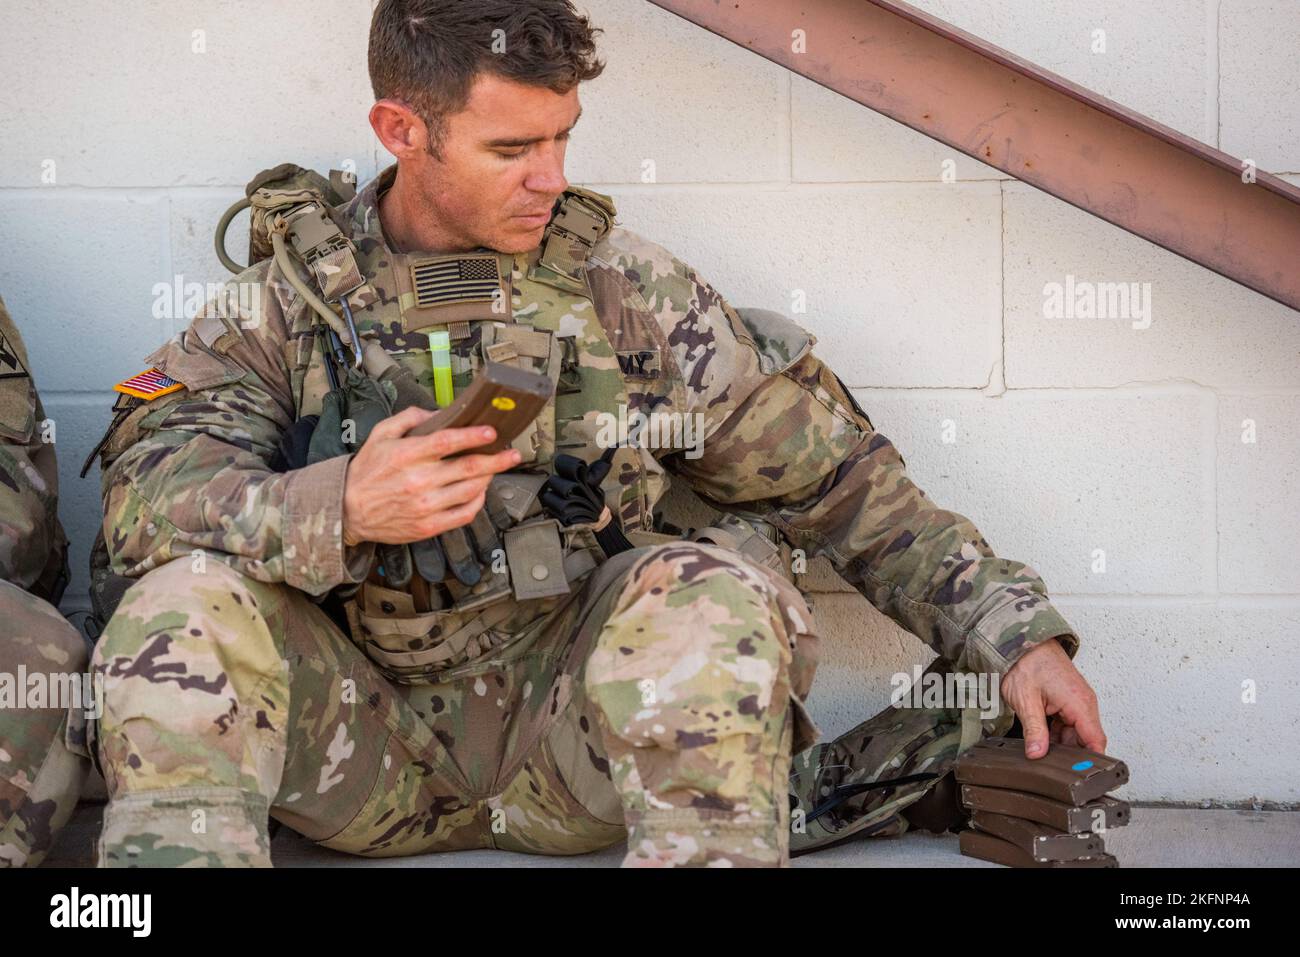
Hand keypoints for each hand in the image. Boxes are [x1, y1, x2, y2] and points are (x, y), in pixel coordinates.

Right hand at [341, 406, 519, 545]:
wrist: (348, 510)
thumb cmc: (366, 472)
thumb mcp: (380, 435)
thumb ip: (409, 418)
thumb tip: (439, 413)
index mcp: (407, 455)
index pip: (448, 441)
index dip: (474, 435)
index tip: (492, 431)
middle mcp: (419, 481)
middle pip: (469, 467)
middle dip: (497, 458)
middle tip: (512, 453)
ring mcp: (425, 506)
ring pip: (471, 490)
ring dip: (490, 477)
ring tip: (496, 468)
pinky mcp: (429, 526)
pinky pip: (464, 514)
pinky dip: (478, 501)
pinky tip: (480, 491)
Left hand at [1000, 638, 1105, 759]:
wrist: (1022, 641)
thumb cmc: (1026, 663)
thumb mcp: (1026, 700)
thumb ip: (1034, 730)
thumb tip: (1038, 754)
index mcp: (1080, 703)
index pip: (1096, 741)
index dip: (1090, 761)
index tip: (1082, 777)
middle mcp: (1083, 703)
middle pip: (1083, 740)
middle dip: (1068, 753)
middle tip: (1048, 764)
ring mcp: (1076, 701)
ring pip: (1073, 733)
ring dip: (1058, 741)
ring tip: (1039, 744)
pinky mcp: (1067, 700)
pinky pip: (1067, 723)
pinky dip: (1054, 730)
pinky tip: (1039, 733)